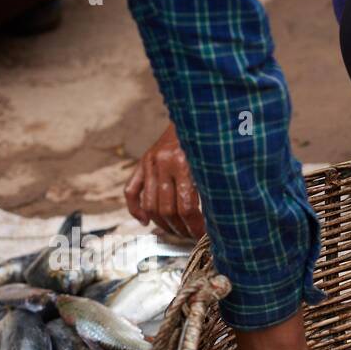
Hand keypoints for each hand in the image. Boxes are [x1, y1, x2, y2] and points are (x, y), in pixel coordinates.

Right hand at [125, 123, 205, 239]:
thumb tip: (219, 219)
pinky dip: (135, 209)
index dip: (194, 227)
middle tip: (190, 236)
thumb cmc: (212, 140)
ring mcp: (149, 163)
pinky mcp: (142, 162)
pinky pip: (131, 191)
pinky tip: (145, 222)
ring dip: (163, 224)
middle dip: (180, 229)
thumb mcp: (216, 161)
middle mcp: (163, 163)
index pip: (186, 207)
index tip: (202, 235)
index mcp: (184, 164)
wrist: (195, 113)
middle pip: (166, 210)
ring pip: (150, 205)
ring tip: (176, 232)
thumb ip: (215, 186)